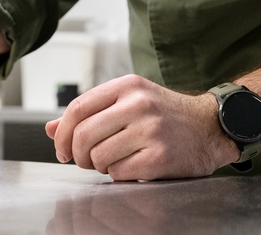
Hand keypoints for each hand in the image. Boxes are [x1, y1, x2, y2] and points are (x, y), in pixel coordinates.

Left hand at [44, 74, 239, 180]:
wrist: (210, 128)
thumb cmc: (166, 115)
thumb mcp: (130, 101)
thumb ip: (91, 113)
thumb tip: (49, 129)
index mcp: (128, 85)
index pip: (78, 107)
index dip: (62, 132)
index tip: (61, 147)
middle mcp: (139, 104)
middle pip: (83, 135)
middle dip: (77, 155)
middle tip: (85, 161)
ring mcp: (150, 130)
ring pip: (98, 156)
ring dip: (99, 166)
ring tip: (114, 161)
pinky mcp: (160, 156)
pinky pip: (118, 173)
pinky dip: (118, 175)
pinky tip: (131, 167)